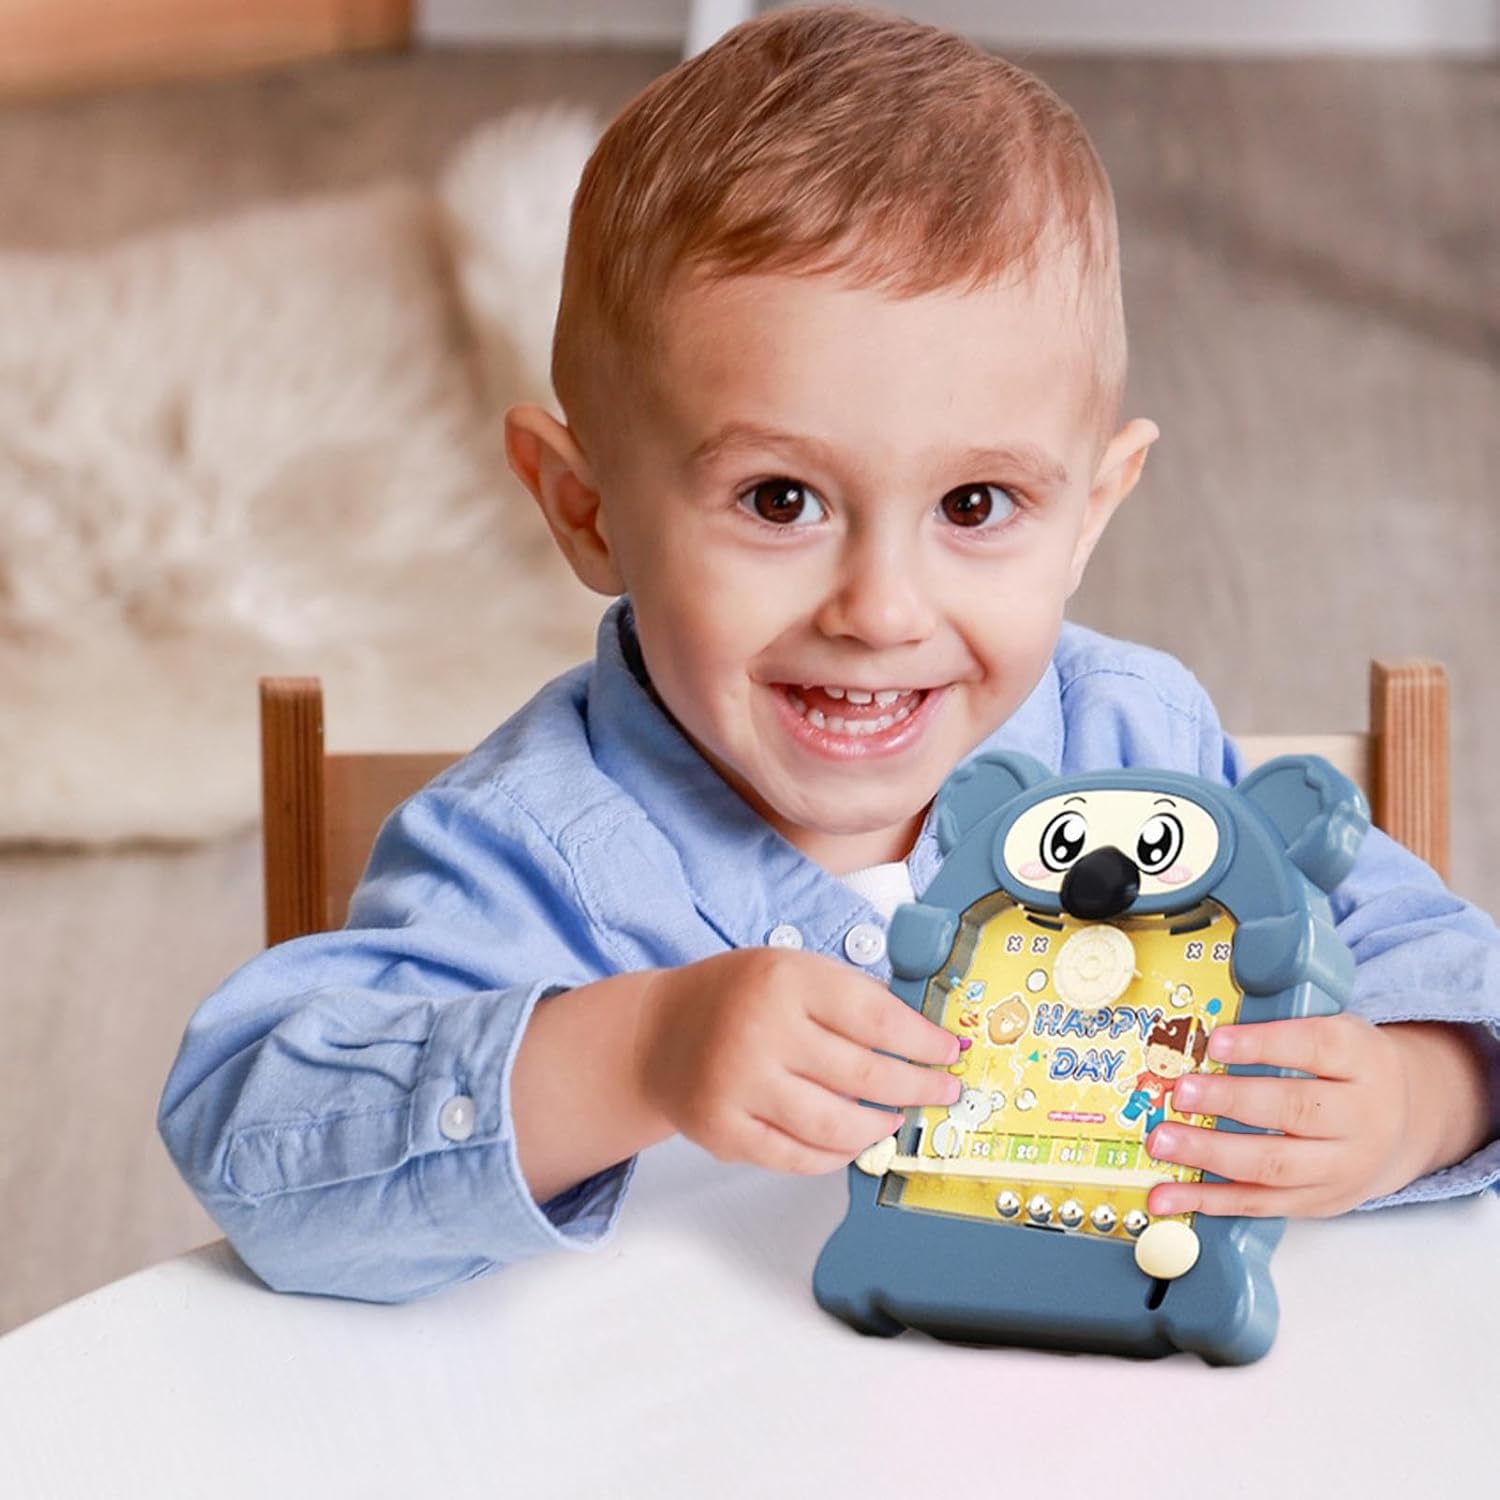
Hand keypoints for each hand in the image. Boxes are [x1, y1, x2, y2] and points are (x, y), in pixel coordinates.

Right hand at [636, 947, 961, 1174]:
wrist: (656, 1034)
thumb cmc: (734, 1000)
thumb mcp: (791, 970)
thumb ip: (850, 998)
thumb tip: (922, 1038)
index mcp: (785, 982)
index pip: (877, 1019)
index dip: (924, 1042)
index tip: (950, 1052)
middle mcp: (761, 1032)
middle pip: (866, 1077)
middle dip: (918, 1089)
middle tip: (941, 1093)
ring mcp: (741, 1086)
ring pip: (837, 1127)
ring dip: (879, 1128)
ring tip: (893, 1119)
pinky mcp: (726, 1131)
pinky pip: (799, 1158)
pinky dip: (835, 1155)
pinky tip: (850, 1142)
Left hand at [1142, 1012, 1426, 1217]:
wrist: (1405, 1123)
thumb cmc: (1347, 1069)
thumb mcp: (1330, 1031)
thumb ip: (1277, 1028)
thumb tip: (1202, 1027)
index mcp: (1359, 1058)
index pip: (1314, 1046)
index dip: (1263, 1045)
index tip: (1216, 1041)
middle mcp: (1359, 1115)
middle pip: (1294, 1110)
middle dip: (1230, 1102)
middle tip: (1181, 1093)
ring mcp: (1342, 1166)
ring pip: (1275, 1164)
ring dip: (1211, 1154)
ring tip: (1163, 1141)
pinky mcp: (1319, 1201)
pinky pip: (1261, 1203)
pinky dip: (1210, 1201)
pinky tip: (1170, 1195)